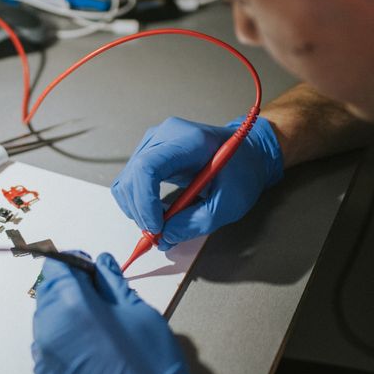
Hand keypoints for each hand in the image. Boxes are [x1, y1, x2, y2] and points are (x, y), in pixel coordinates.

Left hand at [31, 252, 213, 373]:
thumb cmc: (152, 368)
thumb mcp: (139, 313)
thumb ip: (113, 283)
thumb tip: (102, 265)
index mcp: (72, 307)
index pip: (56, 268)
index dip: (74, 263)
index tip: (89, 269)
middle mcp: (50, 332)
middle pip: (47, 293)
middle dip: (69, 290)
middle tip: (98, 298)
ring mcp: (45, 361)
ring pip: (47, 323)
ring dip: (65, 318)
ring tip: (97, 329)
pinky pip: (49, 352)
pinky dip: (64, 345)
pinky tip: (91, 352)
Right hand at [111, 116, 283, 248]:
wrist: (247, 153)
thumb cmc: (242, 171)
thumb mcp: (229, 203)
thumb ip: (196, 223)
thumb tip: (165, 237)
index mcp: (187, 142)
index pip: (147, 167)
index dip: (145, 201)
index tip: (156, 227)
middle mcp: (164, 136)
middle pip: (132, 176)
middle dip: (141, 212)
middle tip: (159, 236)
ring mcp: (154, 142)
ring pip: (126, 181)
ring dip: (137, 209)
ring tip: (162, 224)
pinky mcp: (149, 153)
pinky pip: (130, 181)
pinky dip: (138, 203)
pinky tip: (158, 212)